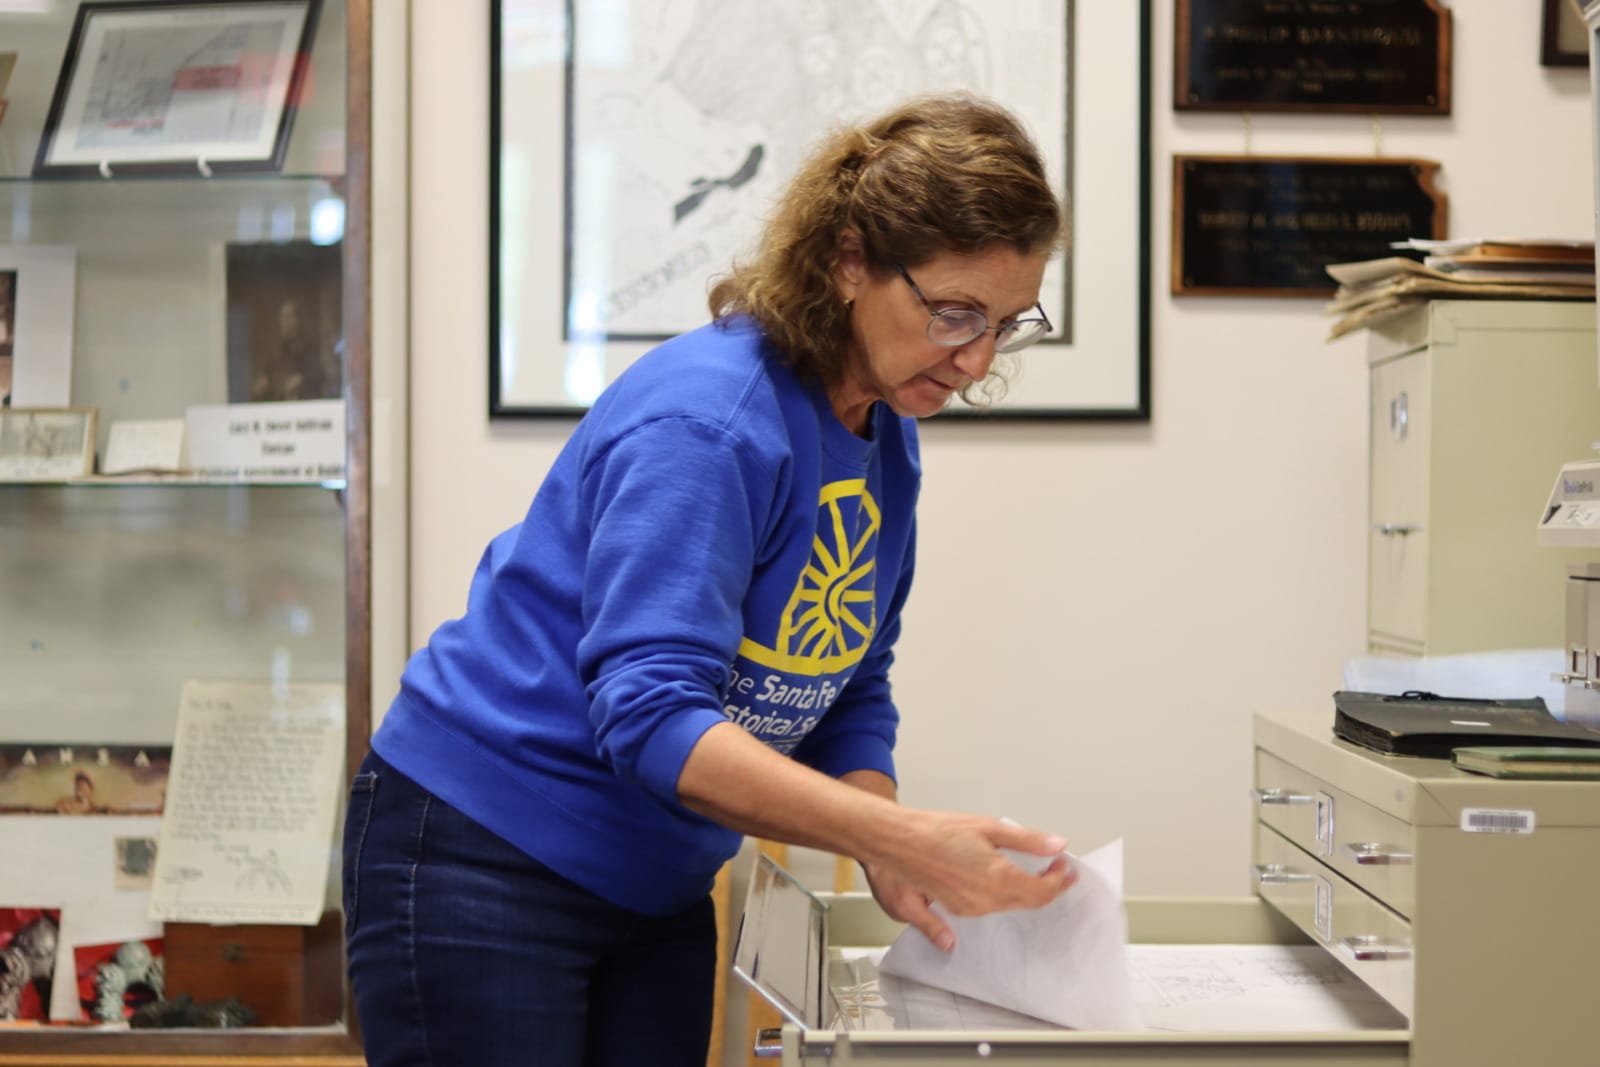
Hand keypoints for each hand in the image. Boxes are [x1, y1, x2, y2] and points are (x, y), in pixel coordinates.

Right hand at [861, 813, 1078, 951]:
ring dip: (1026, 892)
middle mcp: (986, 900)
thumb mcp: (988, 827)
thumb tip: (1056, 844)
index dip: (1060, 881)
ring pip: (1010, 905)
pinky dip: (1004, 896)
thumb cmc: (936, 831)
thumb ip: (1027, 840)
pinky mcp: (956, 909)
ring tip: (1034, 873)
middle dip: (1048, 887)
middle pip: (1029, 902)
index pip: (1042, 891)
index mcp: (998, 879)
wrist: (898, 842)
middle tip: (1057, 870)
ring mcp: (970, 908)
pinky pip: (990, 907)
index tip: (1066, 868)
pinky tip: (1002, 879)